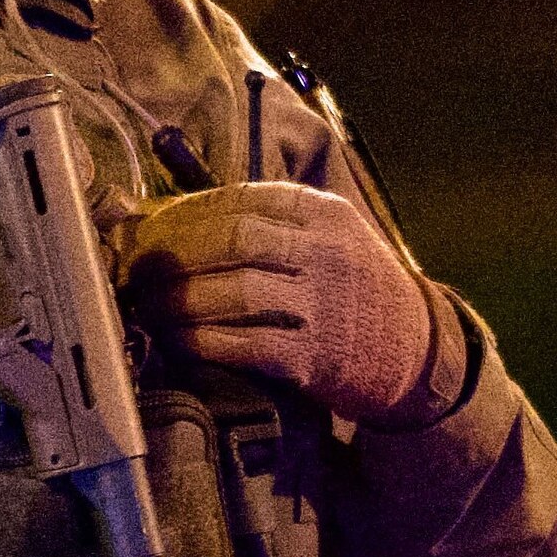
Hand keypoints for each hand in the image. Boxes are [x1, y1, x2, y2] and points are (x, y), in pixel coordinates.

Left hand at [119, 184, 447, 426]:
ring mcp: (324, 305)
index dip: (181, 215)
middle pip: (231, 240)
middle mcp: (326, 252)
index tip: (145, 230)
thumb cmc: (356, 291)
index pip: (237, 199)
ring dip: (178, 302)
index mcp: (323, 212)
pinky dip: (202, 342)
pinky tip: (177, 341)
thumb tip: (174, 219)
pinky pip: (244, 344)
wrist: (418, 354)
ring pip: (233, 292)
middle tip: (137, 270)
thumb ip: (269, 223)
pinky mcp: (315, 357)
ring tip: (149, 308)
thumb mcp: (330, 237)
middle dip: (173, 256)